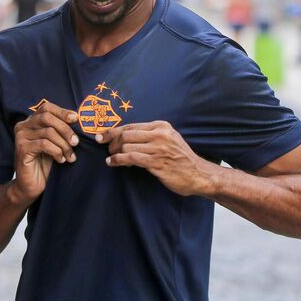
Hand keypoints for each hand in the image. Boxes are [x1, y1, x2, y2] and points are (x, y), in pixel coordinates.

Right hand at [10, 101, 78, 205]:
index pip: (46, 108)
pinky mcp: (21, 149)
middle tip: (76, 142)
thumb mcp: (55, 143)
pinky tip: (61, 160)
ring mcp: (21, 137)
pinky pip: (44, 144)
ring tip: (70, 156)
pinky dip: (56, 151)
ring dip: (64, 144)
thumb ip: (61, 130)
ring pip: (48, 132)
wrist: (32, 185)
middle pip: (47, 117)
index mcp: (31, 121)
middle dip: (65, 129)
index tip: (76, 119)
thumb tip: (76, 118)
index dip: (62, 111)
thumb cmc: (45, 163)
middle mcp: (23, 126)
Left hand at [97, 121, 217, 196]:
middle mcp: (159, 134)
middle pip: (126, 134)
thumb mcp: (168, 139)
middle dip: (112, 141)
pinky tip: (112, 163)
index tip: (101, 135)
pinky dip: (118, 160)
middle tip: (106, 148)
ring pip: (127, 146)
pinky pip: (131, 158)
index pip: (131, 126)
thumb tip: (124, 137)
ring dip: (114, 152)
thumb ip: (150, 136)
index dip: (113, 130)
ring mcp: (158, 148)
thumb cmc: (180, 158)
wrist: (198, 174)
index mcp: (161, 126)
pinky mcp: (156, 162)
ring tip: (111, 157)